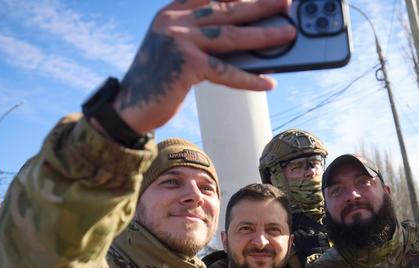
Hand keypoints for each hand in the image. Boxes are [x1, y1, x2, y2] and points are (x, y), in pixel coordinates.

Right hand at [114, 0, 295, 132]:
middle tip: (286, 2)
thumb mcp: (176, 46)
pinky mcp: (186, 65)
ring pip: (231, 36)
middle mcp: (175, 20)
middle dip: (260, 5)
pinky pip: (225, 71)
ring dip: (264, 36)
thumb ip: (202, 35)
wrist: (130, 106)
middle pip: (227, 9)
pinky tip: (269, 81)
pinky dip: (249, 78)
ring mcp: (179, 40)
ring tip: (288, 34)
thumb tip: (249, 40)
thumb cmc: (159, 78)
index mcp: (173, 10)